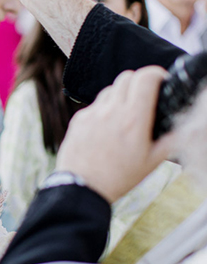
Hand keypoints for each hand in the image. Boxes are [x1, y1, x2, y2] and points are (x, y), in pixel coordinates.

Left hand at [56, 66, 174, 202]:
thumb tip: (185, 128)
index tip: (161, 81)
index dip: (156, 74)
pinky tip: (105, 129)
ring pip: (109, 90)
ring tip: (124, 117)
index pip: (146, 78)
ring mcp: (92, 114)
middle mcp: (112, 111)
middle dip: (139, 83)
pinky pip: (94, 105)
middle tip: (143, 98)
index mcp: (133, 119)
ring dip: (120, 96)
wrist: (82, 189)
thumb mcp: (151, 162)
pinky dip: (103, 110)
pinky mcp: (78, 119)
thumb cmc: (119, 178)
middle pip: (127, 77)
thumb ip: (170, 141)